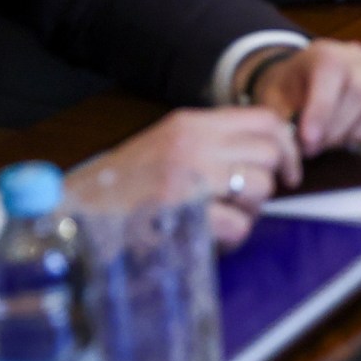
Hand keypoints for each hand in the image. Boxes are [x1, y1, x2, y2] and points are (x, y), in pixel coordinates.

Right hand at [76, 108, 301, 248]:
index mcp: (190, 125)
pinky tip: (213, 238)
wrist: (74, 215)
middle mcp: (192, 145)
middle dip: (265, 183)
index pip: (267, 121)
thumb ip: (213, 143)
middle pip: (269, 155)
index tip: (286, 171)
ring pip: (259, 189)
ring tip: (222, 219)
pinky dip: (233, 237)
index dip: (285, 148)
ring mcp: (187, 178)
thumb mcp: (168, 147)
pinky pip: (239, 225)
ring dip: (249, 211)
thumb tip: (272, 150)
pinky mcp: (183, 214)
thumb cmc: (124, 187)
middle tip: (242, 201)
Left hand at [247, 40, 360, 152]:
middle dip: (340, 127)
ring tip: (342, 141)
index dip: (321, 112)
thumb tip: (292, 147)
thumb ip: (282, 120)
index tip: (309, 142)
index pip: (332, 76)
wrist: (308, 77)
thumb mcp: (275, 99)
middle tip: (320, 146)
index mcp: (327, 54)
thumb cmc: (292, 90)